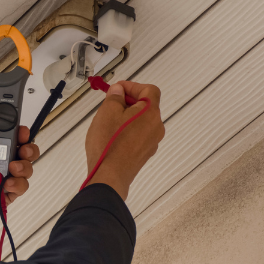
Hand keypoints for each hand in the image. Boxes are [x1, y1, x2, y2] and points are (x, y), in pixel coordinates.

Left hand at [0, 91, 39, 248]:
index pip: (9, 133)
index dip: (19, 130)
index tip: (21, 129)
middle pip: (23, 149)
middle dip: (28, 147)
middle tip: (23, 148)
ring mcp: (4, 176)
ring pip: (27, 166)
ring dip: (24, 166)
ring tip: (12, 169)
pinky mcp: (8, 193)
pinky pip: (22, 186)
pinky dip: (17, 184)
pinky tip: (7, 185)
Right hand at [84, 80, 163, 199]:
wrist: (109, 176)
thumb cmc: (109, 143)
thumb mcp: (107, 112)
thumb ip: (115, 97)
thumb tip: (119, 91)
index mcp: (151, 113)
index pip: (149, 90)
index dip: (133, 86)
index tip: (117, 90)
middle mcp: (156, 127)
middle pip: (146, 106)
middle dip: (128, 102)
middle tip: (110, 105)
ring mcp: (152, 142)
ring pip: (141, 122)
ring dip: (127, 117)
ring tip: (108, 123)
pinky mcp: (144, 154)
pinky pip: (138, 136)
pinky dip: (128, 131)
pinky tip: (112, 138)